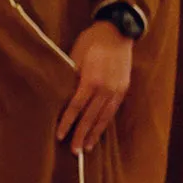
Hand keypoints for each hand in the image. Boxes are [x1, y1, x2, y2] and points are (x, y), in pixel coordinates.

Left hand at [57, 21, 134, 152]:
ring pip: (104, 117)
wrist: (118, 31)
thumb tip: (61, 96)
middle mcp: (105, 89)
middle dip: (81, 135)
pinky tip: (99, 131)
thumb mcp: (75, 56)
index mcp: (91, 80)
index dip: (67, 123)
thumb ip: (70, 77)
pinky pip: (113, 111)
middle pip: (90, 117)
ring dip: (95, 133)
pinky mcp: (123, 89)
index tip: (59, 136)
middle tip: (74, 151)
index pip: (75, 107)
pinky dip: (105, 123)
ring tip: (87, 147)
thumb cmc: (91, 41)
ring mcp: (116, 90)